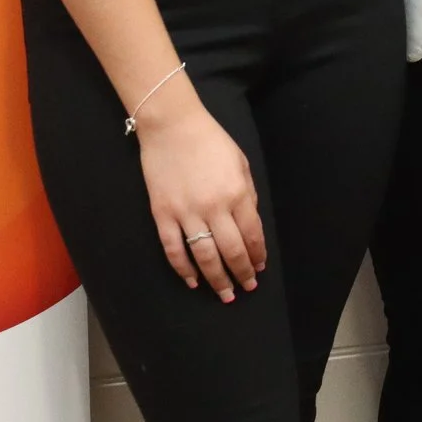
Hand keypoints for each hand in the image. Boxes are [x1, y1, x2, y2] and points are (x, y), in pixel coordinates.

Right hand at [136, 96, 265, 302]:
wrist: (172, 127)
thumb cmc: (211, 142)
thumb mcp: (241, 163)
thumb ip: (248, 195)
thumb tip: (250, 225)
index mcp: (237, 194)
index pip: (252, 235)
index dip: (256, 256)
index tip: (259, 269)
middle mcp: (214, 207)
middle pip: (231, 251)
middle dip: (240, 274)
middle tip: (246, 289)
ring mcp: (186, 213)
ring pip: (204, 256)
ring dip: (216, 279)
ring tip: (225, 294)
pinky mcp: (162, 214)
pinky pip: (173, 249)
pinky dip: (183, 269)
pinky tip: (193, 281)